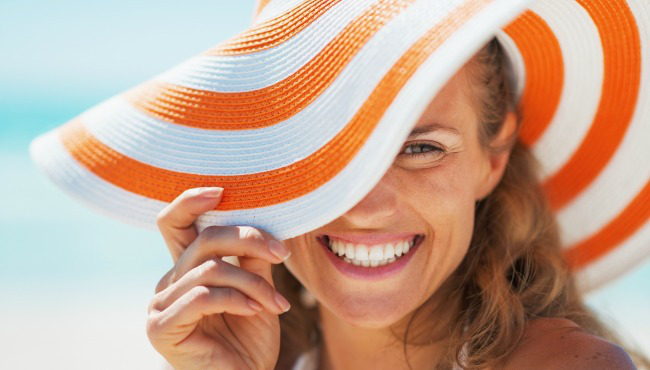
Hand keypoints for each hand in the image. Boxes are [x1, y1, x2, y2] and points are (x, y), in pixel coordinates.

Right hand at [146, 187, 290, 369]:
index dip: (190, 201)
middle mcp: (168, 282)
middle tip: (280, 254)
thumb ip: (251, 258)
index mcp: (186, 269)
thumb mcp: (256, 288)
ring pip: (210, 269)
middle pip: (204, 240)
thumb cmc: (250, 338)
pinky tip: (255, 312)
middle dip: (248, 240)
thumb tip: (260, 222)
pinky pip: (202, 296)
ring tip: (276, 303)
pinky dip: (236, 299)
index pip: (173, 222)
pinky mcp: (161, 328)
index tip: (222, 191)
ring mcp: (159, 305)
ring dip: (253, 283)